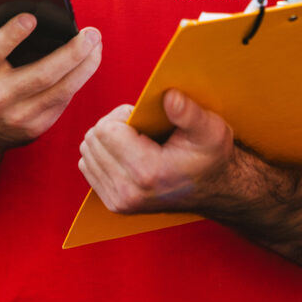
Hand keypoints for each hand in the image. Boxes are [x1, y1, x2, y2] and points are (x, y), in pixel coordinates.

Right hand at [0, 13, 101, 150]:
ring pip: (60, 91)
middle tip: (92, 34)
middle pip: (41, 74)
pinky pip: (61, 103)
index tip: (32, 17)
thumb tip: (31, 8)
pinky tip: (85, 66)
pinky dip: (76, 81)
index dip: (12, 34)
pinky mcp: (33, 129)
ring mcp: (16, 116)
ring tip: (96, 47)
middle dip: (72, 53)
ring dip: (85, 67)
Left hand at [78, 90, 241, 213]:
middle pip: (93, 140)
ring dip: (107, 141)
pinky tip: (128, 155)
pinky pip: (88, 167)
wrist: (214, 189)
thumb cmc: (211, 156)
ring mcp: (120, 202)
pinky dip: (103, 155)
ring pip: (87, 152)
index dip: (122, 115)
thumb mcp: (211, 130)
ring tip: (136, 142)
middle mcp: (129, 192)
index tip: (143, 119)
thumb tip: (169, 97)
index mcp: (148, 173)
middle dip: (113, 126)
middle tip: (141, 129)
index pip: (105, 131)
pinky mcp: (114, 205)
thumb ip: (189, 113)